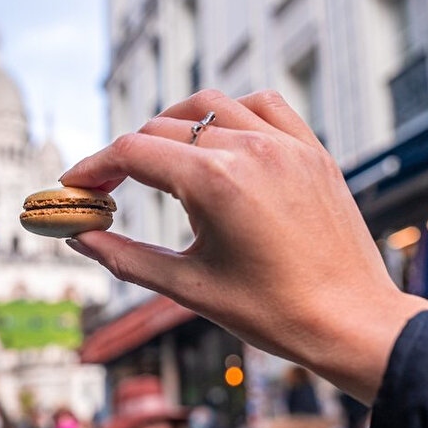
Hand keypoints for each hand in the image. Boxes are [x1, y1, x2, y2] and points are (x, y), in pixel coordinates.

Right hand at [61, 89, 427, 402]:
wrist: (353, 322)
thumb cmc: (273, 312)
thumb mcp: (188, 286)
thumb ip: (123, 256)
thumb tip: (78, 237)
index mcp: (216, 181)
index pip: (132, 151)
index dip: (93, 167)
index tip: (74, 186)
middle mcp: (250, 148)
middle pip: (162, 126)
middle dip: (125, 154)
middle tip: (108, 188)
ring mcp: (286, 144)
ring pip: (209, 105)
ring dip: (172, 124)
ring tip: (157, 158)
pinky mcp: (312, 150)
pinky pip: (262, 105)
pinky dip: (229, 113)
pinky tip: (218, 139)